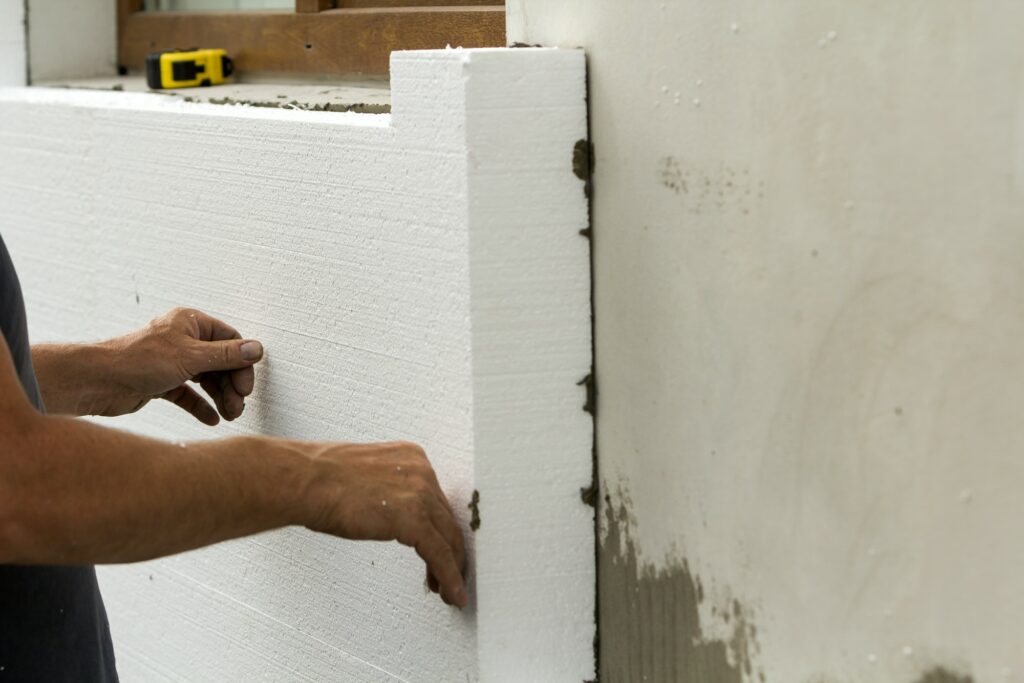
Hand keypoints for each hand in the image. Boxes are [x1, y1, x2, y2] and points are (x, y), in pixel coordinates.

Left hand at [97, 307, 263, 423]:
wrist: (97, 382)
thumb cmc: (136, 360)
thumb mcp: (191, 356)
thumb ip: (227, 355)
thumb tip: (256, 349)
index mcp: (190, 323)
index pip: (230, 341)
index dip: (242, 364)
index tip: (246, 386)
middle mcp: (183, 340)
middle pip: (220, 363)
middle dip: (231, 386)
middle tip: (238, 405)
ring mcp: (172, 362)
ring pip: (206, 379)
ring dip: (220, 397)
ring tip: (229, 414)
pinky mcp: (161, 382)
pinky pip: (189, 394)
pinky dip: (201, 405)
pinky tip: (211, 418)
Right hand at [303, 441, 467, 607]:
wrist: (305, 481)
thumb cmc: (320, 481)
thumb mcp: (368, 478)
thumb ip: (389, 491)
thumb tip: (393, 514)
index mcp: (411, 458)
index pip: (435, 501)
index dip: (441, 530)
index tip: (441, 550)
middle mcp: (421, 471)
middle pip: (445, 520)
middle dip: (449, 552)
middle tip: (448, 576)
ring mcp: (420, 493)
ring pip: (448, 538)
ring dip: (452, 569)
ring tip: (449, 591)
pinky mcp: (413, 518)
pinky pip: (440, 554)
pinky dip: (449, 576)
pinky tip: (450, 592)